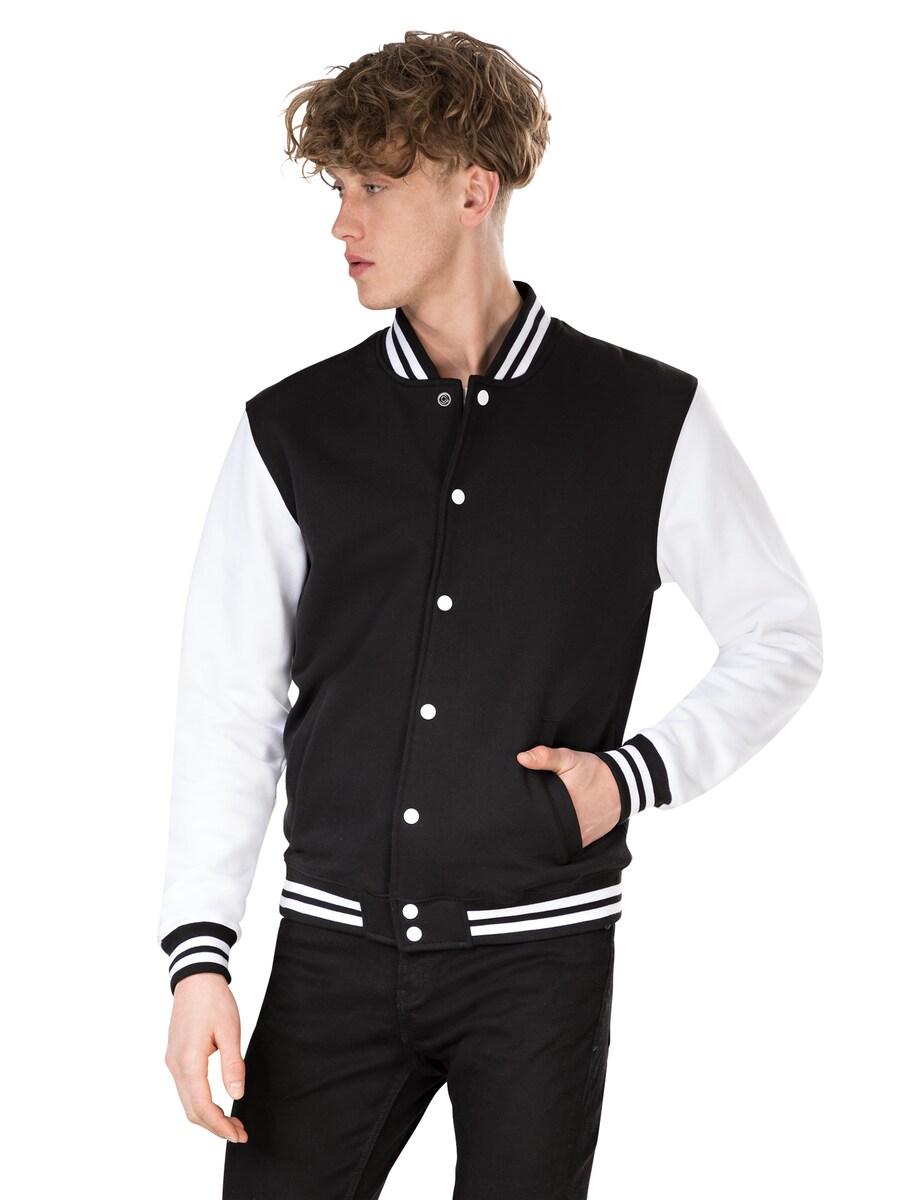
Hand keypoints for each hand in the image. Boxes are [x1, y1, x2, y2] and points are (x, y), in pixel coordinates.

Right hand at [164, 973, 248, 1142]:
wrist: (195, 978)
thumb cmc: (214, 1000)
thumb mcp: (230, 1030)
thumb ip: (232, 1064)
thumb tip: (237, 1096)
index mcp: (189, 1061)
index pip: (202, 1107)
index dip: (220, 1126)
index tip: (238, 1134)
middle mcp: (175, 1066)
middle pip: (192, 1110)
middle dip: (215, 1127)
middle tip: (239, 1133)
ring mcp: (173, 1062)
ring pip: (187, 1101)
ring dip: (208, 1116)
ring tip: (232, 1122)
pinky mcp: (175, 1056)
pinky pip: (186, 1089)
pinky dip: (200, 1102)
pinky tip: (217, 1103)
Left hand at [516, 743, 621, 847]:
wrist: (623, 785)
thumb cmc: (593, 771)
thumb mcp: (570, 759)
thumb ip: (546, 757)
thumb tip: (521, 758)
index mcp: (562, 805)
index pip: (533, 817)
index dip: (520, 815)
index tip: (511, 812)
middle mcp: (570, 825)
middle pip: (541, 832)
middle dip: (529, 827)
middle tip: (517, 822)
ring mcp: (577, 836)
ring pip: (552, 841)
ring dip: (543, 835)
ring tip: (529, 829)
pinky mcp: (584, 841)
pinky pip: (565, 846)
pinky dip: (556, 841)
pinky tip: (548, 833)